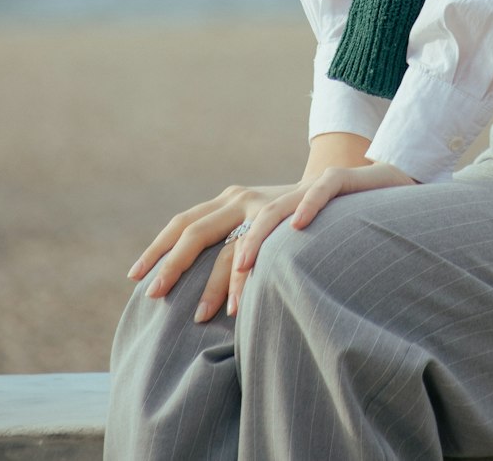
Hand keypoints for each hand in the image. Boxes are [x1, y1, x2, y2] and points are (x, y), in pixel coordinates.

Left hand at [126, 162, 415, 323]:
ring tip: (228, 304)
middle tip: (158, 296)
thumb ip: (232, 258)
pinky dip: (301, 216)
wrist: (357, 188)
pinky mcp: (328, 186)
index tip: (135, 279)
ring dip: (240, 264)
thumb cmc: (300, 226)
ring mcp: (285, 193)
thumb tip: (196, 305)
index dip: (159, 250)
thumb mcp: (259, 239)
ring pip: (255, 226)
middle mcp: (251, 196)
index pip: (185, 225)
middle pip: (204, 226)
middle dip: (178, 262)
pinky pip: (311, 200)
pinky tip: (292, 238)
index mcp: (233, 204)